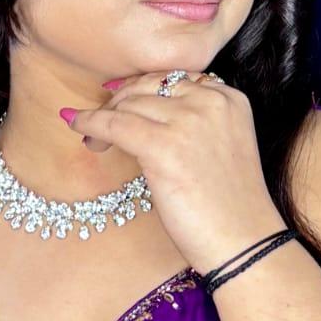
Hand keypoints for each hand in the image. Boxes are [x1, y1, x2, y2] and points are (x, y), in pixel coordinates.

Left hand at [60, 71, 286, 274]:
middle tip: (101, 122)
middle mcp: (210, 101)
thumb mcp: (220, 148)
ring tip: (92, 139)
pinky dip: (90, 123)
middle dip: (120, 102)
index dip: (141, 90)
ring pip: (129, 104)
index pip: (173, 78)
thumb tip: (140, 112)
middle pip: (148, 87)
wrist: (244, 242)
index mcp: (229, 98)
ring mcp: (188, 121)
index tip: (121, 102)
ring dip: (104, 117)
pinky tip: (76, 124)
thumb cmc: (229, 207)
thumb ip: (194, 123)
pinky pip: (114, 124)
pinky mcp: (163, 146)